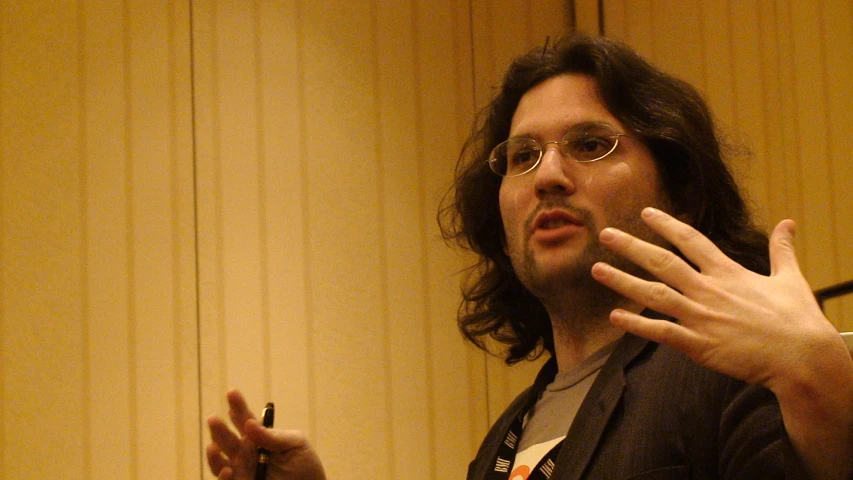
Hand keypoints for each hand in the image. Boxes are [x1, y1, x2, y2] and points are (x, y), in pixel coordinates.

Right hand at [206, 389, 325, 479]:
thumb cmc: (306, 466)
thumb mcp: (296, 444)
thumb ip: (274, 436)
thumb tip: (250, 423)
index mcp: (259, 438)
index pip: (244, 419)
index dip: (237, 406)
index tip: (232, 392)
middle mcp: (245, 454)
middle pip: (228, 439)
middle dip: (219, 428)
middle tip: (213, 418)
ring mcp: (241, 471)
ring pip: (220, 461)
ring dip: (214, 454)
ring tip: (214, 445)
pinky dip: (222, 477)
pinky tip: (227, 469)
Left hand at [590, 207, 852, 478]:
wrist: (802, 358)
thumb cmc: (799, 319)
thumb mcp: (791, 278)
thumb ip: (782, 250)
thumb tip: (788, 223)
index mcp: (728, 272)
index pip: (691, 241)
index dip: (667, 225)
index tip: (646, 212)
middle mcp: (708, 290)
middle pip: (662, 262)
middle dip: (631, 246)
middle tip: (605, 234)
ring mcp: (701, 317)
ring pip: (653, 294)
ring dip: (622, 281)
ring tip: (597, 269)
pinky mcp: (699, 344)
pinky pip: (661, 331)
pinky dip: (637, 325)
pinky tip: (615, 317)